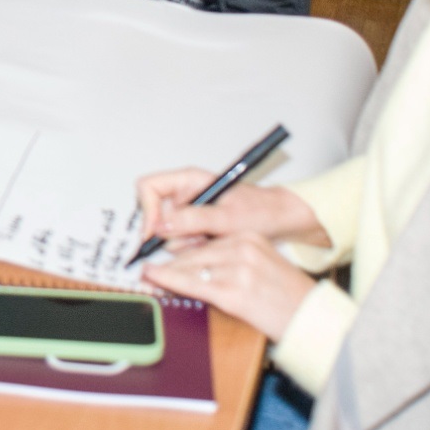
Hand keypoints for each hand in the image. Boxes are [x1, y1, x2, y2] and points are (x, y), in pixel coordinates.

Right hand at [135, 169, 330, 247]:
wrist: (282, 221)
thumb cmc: (261, 211)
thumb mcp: (228, 217)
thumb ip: (193, 220)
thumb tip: (161, 225)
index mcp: (188, 180)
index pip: (149, 188)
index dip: (147, 210)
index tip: (156, 232)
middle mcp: (185, 194)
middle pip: (155, 214)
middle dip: (171, 233)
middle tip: (195, 241)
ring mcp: (189, 212)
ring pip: (168, 233)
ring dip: (185, 244)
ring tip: (210, 242)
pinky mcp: (196, 228)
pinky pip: (181, 242)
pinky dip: (193, 249)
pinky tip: (212, 247)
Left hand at [141, 233, 317, 341]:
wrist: (311, 319)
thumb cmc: (288, 297)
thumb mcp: (262, 264)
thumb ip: (233, 258)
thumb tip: (198, 262)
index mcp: (249, 237)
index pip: (205, 239)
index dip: (180, 248)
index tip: (162, 250)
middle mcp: (242, 247)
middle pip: (194, 251)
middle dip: (169, 260)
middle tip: (147, 264)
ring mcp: (237, 269)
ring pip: (189, 266)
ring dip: (165, 271)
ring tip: (147, 273)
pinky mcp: (233, 291)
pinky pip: (192, 283)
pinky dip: (168, 280)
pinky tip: (154, 278)